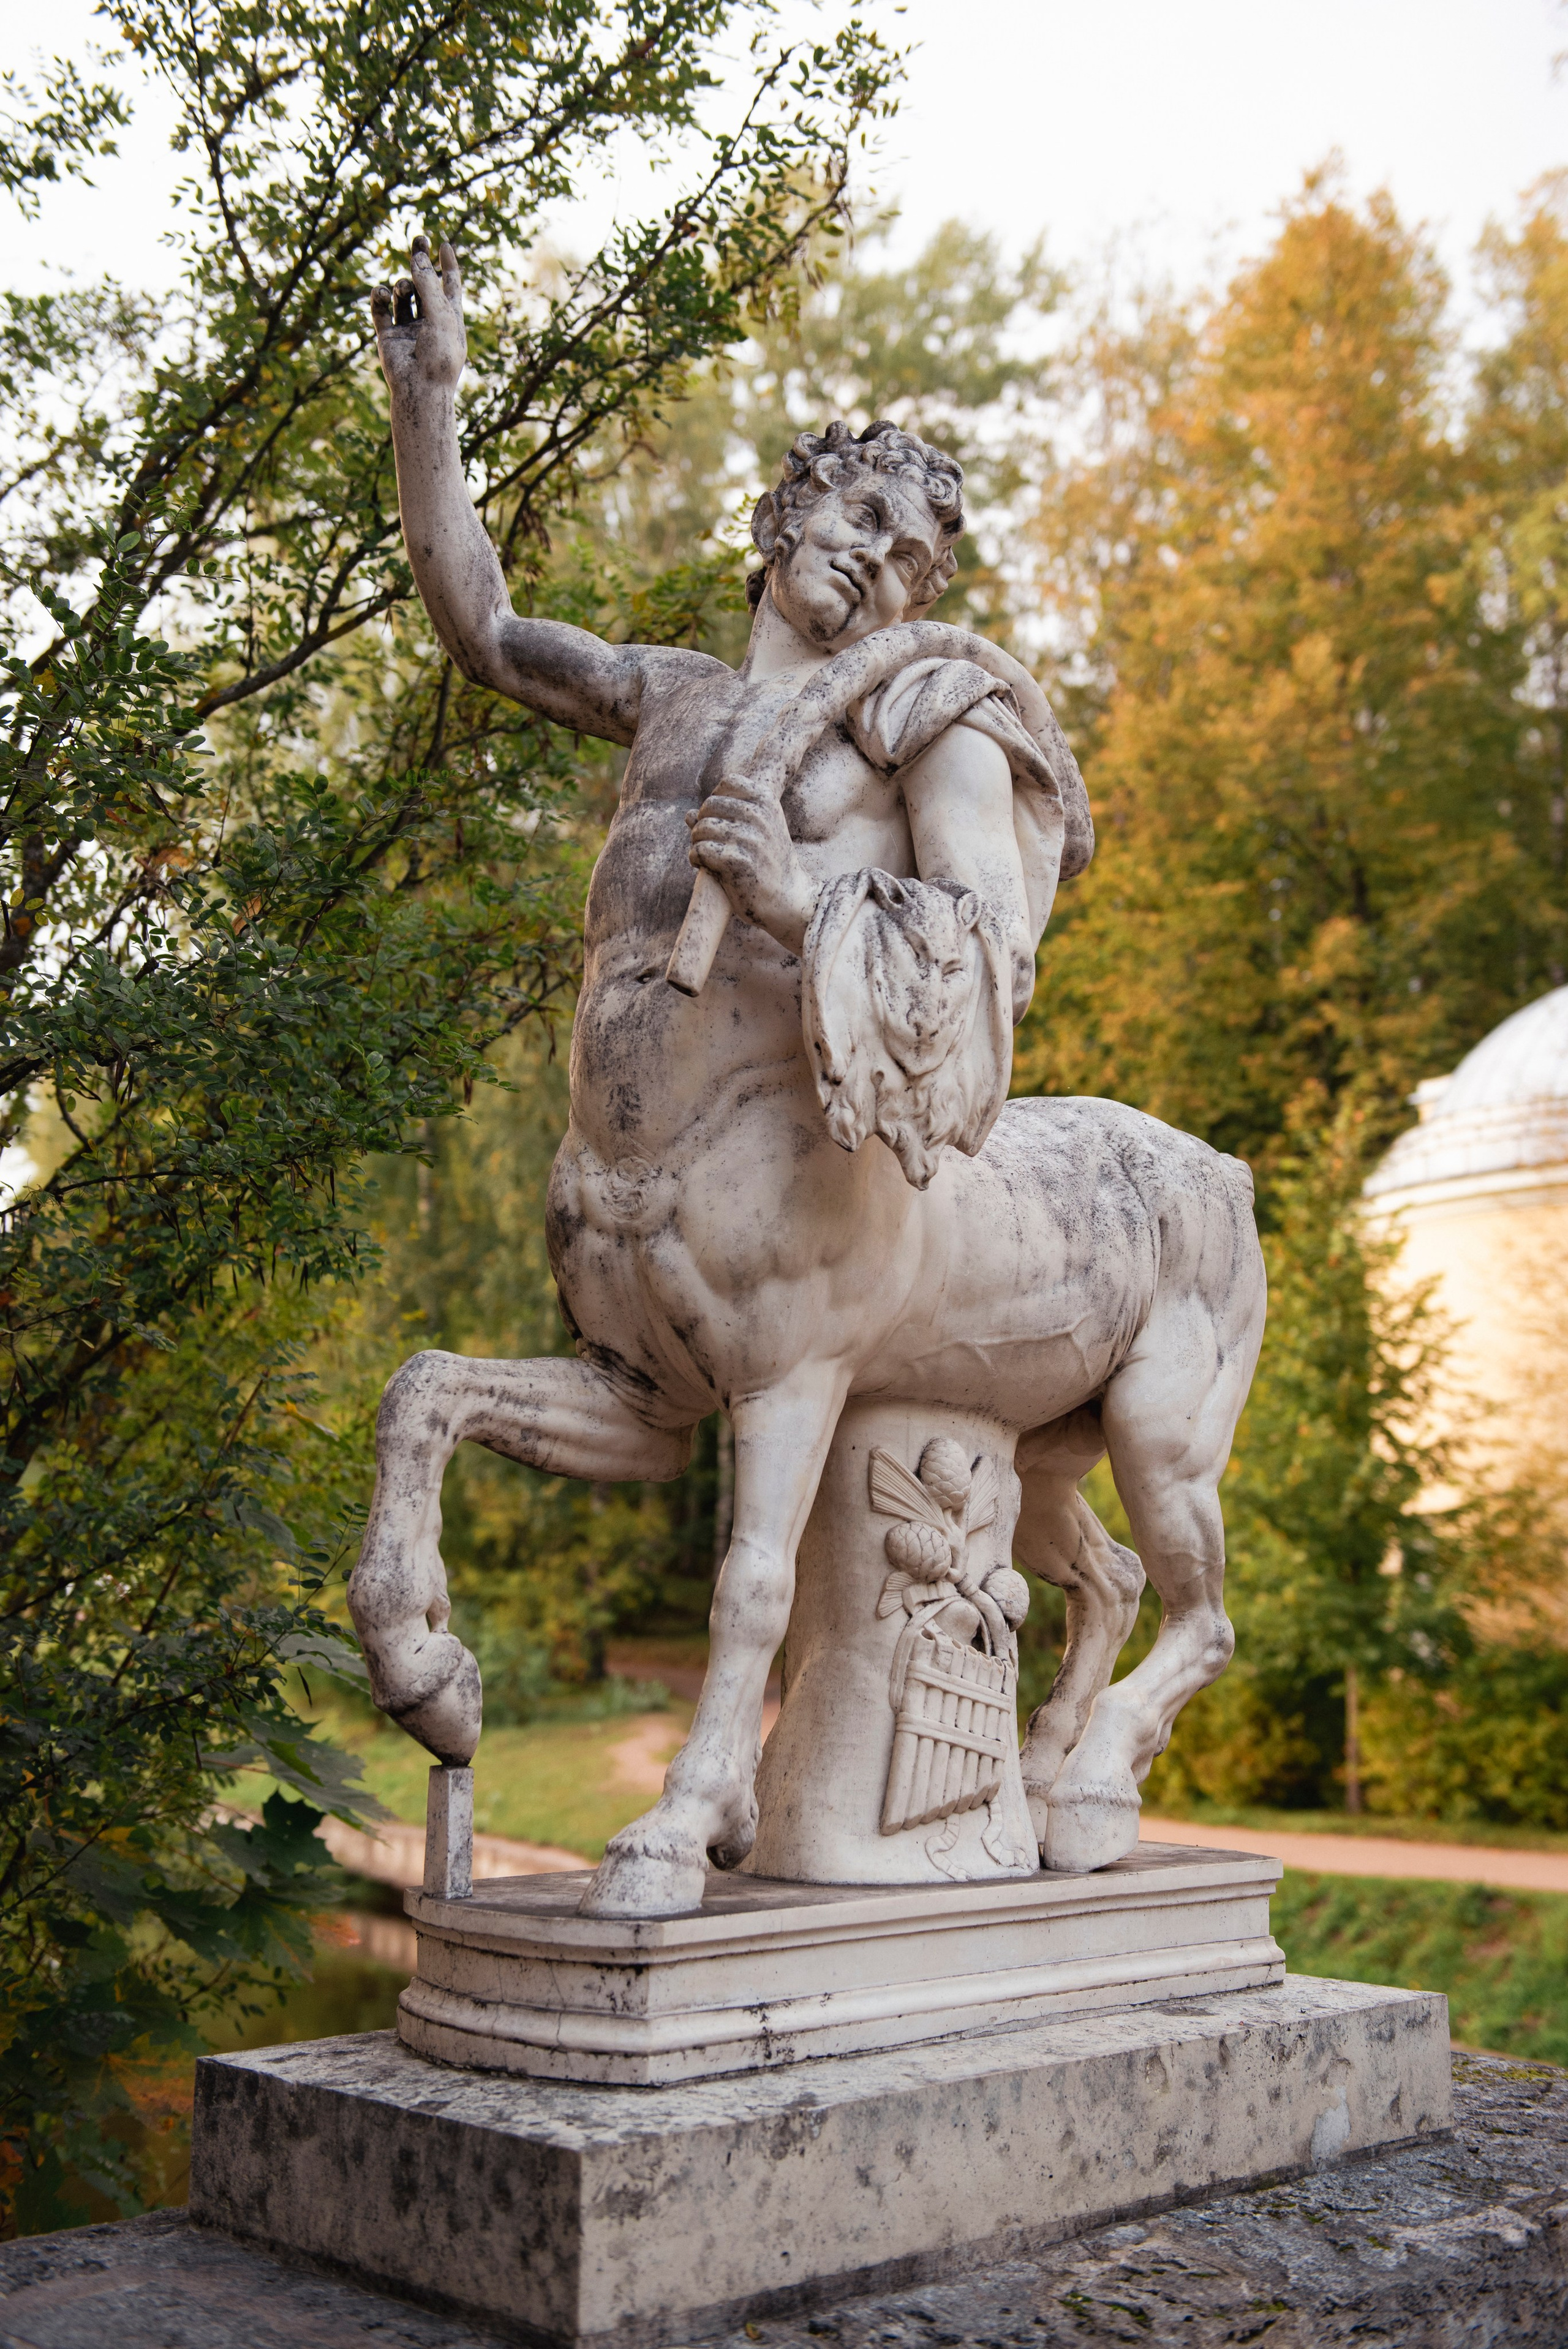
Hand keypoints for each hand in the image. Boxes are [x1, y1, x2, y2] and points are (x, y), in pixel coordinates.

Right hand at [371, 236, 465, 401]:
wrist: (420, 389)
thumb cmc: (439, 356)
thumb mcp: (441, 316)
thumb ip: (429, 285)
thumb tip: (417, 257)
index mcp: (450, 318)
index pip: (450, 286)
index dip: (448, 265)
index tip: (443, 244)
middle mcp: (430, 320)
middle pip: (425, 283)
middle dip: (421, 261)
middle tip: (418, 239)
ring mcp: (409, 327)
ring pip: (403, 294)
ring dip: (403, 285)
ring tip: (403, 288)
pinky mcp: (388, 336)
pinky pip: (380, 309)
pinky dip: (379, 297)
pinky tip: (381, 293)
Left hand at [686, 773, 817, 953]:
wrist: (788, 899)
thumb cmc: (769, 864)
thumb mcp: (756, 833)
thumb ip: (724, 819)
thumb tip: (688, 814)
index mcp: (767, 801)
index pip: (728, 782)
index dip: (716, 799)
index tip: (718, 819)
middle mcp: (759, 815)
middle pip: (709, 805)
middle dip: (702, 824)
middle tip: (708, 842)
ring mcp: (749, 837)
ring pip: (701, 828)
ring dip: (697, 843)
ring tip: (705, 856)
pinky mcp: (737, 861)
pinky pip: (699, 850)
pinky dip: (695, 858)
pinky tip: (703, 866)